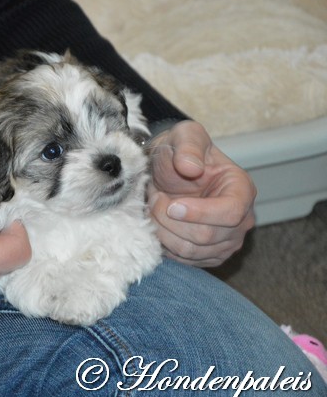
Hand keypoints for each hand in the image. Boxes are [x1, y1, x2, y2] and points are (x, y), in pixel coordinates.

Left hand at [147, 121, 255, 266]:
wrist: (168, 170)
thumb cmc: (179, 152)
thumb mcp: (183, 137)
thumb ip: (188, 148)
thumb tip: (191, 168)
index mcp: (242, 189)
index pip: (231, 213)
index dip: (199, 213)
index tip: (172, 205)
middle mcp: (241, 220)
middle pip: (206, 236)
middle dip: (170, 220)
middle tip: (154, 198)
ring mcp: (226, 241)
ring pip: (191, 250)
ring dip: (163, 231)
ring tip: (154, 208)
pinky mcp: (208, 255)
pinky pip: (183, 259)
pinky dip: (164, 243)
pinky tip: (158, 223)